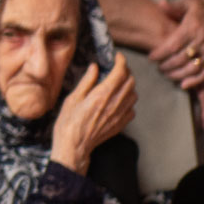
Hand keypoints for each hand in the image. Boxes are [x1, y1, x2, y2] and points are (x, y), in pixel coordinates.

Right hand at [50, 55, 136, 174]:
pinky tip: (118, 101)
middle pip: (130, 82)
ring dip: (129, 86)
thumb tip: (95, 67)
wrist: (74, 146)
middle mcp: (114, 104)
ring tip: (119, 83)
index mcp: (102, 95)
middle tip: (118, 68)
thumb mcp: (72, 98)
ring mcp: (119, 115)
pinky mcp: (120, 125)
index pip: (120, 72)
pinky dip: (129, 101)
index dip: (121, 61)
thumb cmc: (68, 122)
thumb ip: (87, 82)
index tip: (117, 57)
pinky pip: (132, 109)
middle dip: (126, 71)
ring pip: (134, 95)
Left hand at [152, 0, 203, 88]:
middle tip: (158, 67)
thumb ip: (173, 7)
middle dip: (167, 65)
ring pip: (193, 68)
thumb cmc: (203, 6)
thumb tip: (160, 4)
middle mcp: (203, 40)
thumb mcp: (188, 3)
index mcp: (193, 27)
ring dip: (178, 75)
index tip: (150, 58)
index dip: (160, 54)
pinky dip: (196, 81)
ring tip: (167, 75)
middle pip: (181, 59)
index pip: (173, 45)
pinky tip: (184, 85)